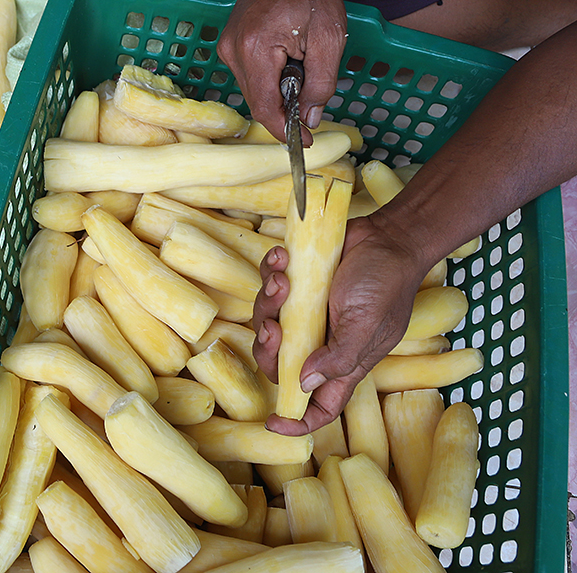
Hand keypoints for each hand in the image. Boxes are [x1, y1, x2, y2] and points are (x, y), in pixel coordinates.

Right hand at [216, 0, 347, 143]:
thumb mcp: (330, 38)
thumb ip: (321, 83)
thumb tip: (309, 118)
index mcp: (255, 47)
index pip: (265, 107)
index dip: (284, 131)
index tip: (304, 143)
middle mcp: (232, 50)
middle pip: (258, 101)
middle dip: (285, 110)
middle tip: (313, 103)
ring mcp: (226, 47)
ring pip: (254, 91)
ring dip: (278, 92)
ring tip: (301, 68)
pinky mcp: (228, 45)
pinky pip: (249, 77)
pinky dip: (270, 80)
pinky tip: (287, 63)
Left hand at [251, 215, 430, 434]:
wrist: (388, 235)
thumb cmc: (386, 281)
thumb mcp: (366, 323)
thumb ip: (339, 356)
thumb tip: (304, 383)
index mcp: (343, 362)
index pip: (320, 405)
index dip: (297, 419)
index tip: (273, 422)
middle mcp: (321, 343)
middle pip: (279, 364)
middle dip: (268, 348)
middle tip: (274, 325)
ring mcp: (305, 315)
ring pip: (268, 323)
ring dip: (268, 302)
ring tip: (281, 278)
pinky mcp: (296, 287)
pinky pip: (269, 289)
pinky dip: (269, 273)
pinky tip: (280, 257)